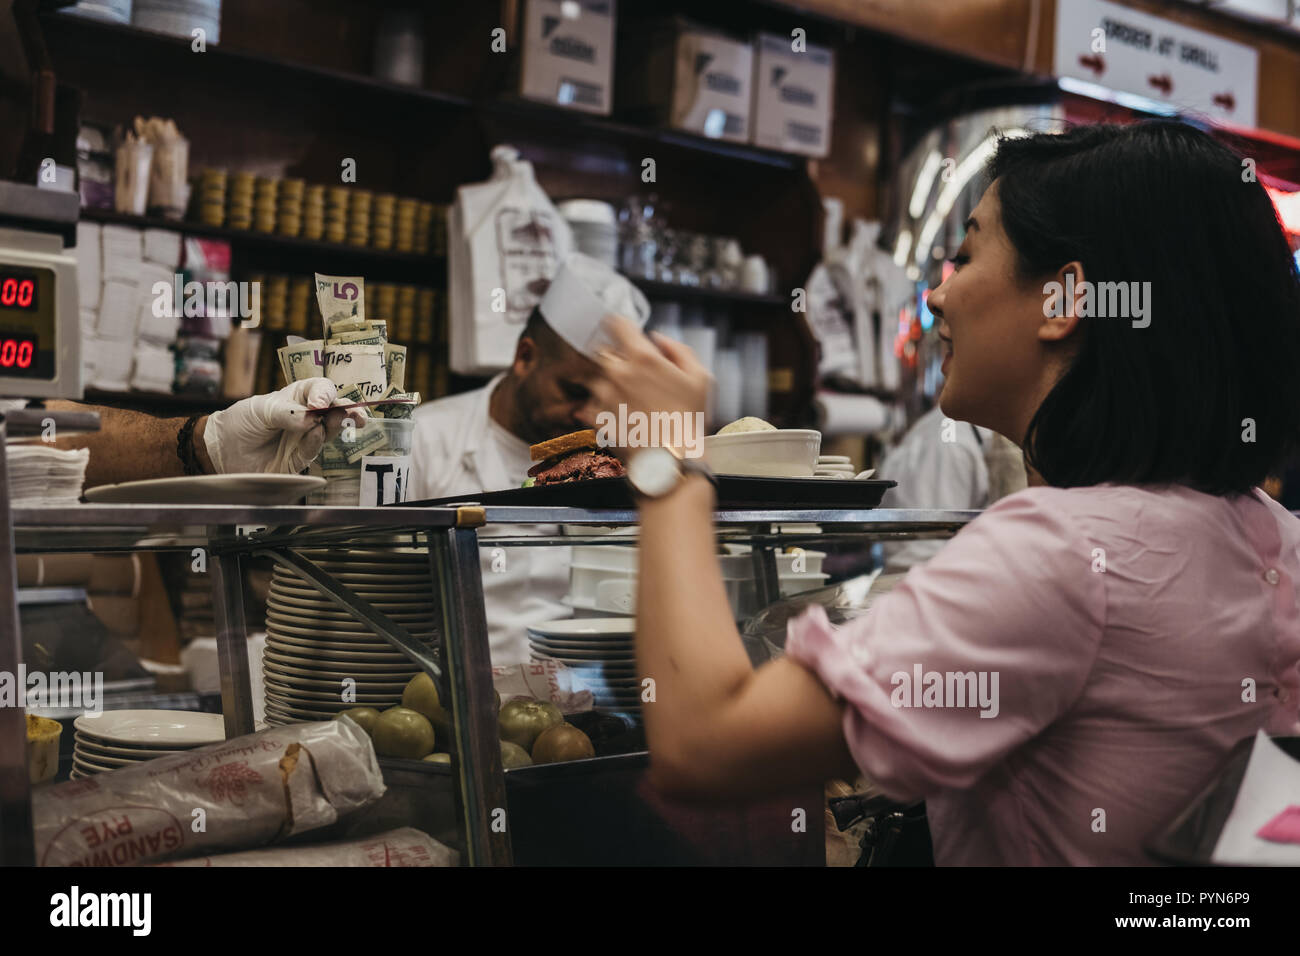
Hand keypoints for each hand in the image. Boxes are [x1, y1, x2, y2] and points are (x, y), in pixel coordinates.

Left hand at [201, 378, 366, 473]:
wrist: (221, 450)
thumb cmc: (241, 422)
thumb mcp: (261, 410)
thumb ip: (287, 413)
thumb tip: (313, 419)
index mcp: (298, 398)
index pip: (321, 390)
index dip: (325, 394)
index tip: (319, 402)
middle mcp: (306, 417)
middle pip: (334, 411)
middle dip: (348, 411)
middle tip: (356, 414)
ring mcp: (304, 439)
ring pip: (329, 431)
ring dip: (336, 425)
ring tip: (338, 419)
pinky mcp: (298, 460)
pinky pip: (312, 450)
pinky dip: (316, 442)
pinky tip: (316, 433)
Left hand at [591, 315, 711, 457]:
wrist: (672, 462)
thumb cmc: (689, 421)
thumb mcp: (700, 377)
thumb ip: (678, 349)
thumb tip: (657, 339)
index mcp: (642, 358)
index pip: (615, 323)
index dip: (620, 327)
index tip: (624, 334)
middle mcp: (617, 372)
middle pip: (604, 352)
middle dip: (616, 360)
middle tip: (635, 378)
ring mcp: (602, 395)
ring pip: (596, 379)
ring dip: (609, 385)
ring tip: (632, 405)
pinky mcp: (594, 417)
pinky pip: (592, 404)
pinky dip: (603, 409)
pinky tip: (624, 419)